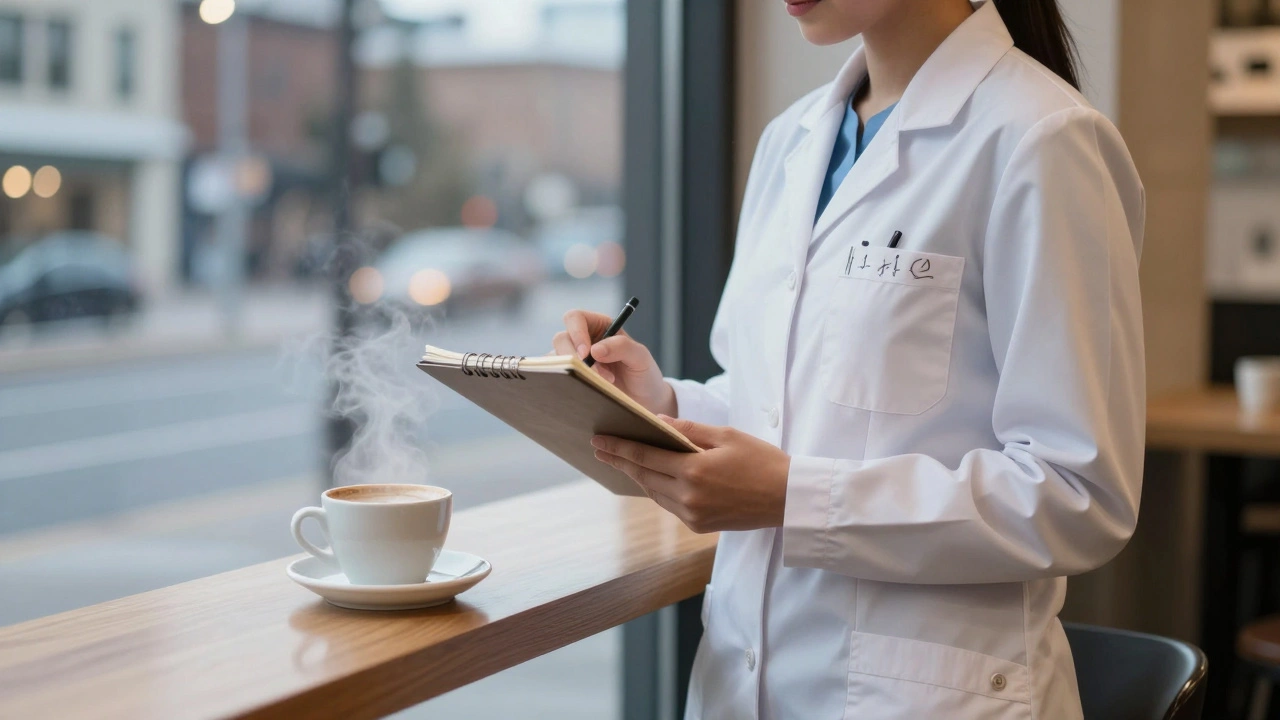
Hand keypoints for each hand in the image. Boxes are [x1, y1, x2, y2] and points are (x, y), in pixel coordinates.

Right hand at [552, 309, 675, 415]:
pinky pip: (557, 378)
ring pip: (555, 359)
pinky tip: (585, 392)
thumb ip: (622, 347)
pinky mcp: (570, 378)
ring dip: (572, 372)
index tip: (586, 354)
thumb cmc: (643, 374)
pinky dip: (566, 384)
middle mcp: (583, 340)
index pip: (575, 318)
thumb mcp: (640, 357)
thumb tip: (595, 350)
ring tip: (599, 385)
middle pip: (561, 339)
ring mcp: (574, 360)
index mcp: (599, 326)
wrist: (644, 401)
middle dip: (573, 357)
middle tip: (593, 375)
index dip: (576, 333)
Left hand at [592, 416, 789, 532]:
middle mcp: (688, 497)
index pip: (645, 456)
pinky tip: (651, 479)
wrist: (789, 498)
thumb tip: (657, 423)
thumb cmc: (762, 460)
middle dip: (620, 461)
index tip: (599, 440)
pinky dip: (658, 490)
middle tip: (600, 449)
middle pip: (643, 477)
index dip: (619, 448)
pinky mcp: (699, 526)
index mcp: (694, 471)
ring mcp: (693, 515)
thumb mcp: (727, 435)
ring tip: (622, 461)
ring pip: (654, 493)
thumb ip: (689, 430)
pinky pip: (669, 505)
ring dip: (637, 477)